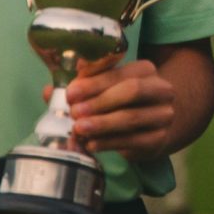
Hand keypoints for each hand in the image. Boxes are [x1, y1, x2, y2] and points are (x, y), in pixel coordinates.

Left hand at [57, 55, 178, 160]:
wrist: (153, 127)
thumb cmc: (122, 103)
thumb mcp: (105, 89)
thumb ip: (81, 88)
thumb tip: (50, 91)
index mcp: (145, 70)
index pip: (119, 71)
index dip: (93, 82)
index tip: (71, 92)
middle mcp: (160, 89)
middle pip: (132, 91)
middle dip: (100, 101)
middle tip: (75, 112)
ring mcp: (163, 115)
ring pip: (132, 117)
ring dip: (102, 124)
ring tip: (79, 129)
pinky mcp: (160, 139)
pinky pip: (133, 141)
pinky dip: (109, 143)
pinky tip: (92, 144)